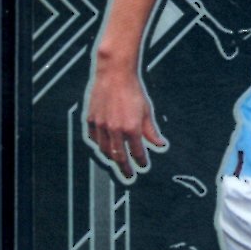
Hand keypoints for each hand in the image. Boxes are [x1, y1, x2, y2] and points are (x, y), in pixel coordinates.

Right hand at [85, 61, 166, 182]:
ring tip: (117, 162)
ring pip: (104, 150)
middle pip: (119, 156)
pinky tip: (104, 147)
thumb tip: (159, 144)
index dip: (141, 161)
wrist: (114, 74)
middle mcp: (115, 129)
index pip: (137, 152)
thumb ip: (151, 131)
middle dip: (125, 168)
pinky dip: (99, 146)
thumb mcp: (146, 111)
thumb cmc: (132, 90)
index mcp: (131, 128)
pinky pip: (94, 139)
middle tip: (129, 175)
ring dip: (111, 158)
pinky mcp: (91, 119)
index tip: (143, 166)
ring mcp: (101, 125)